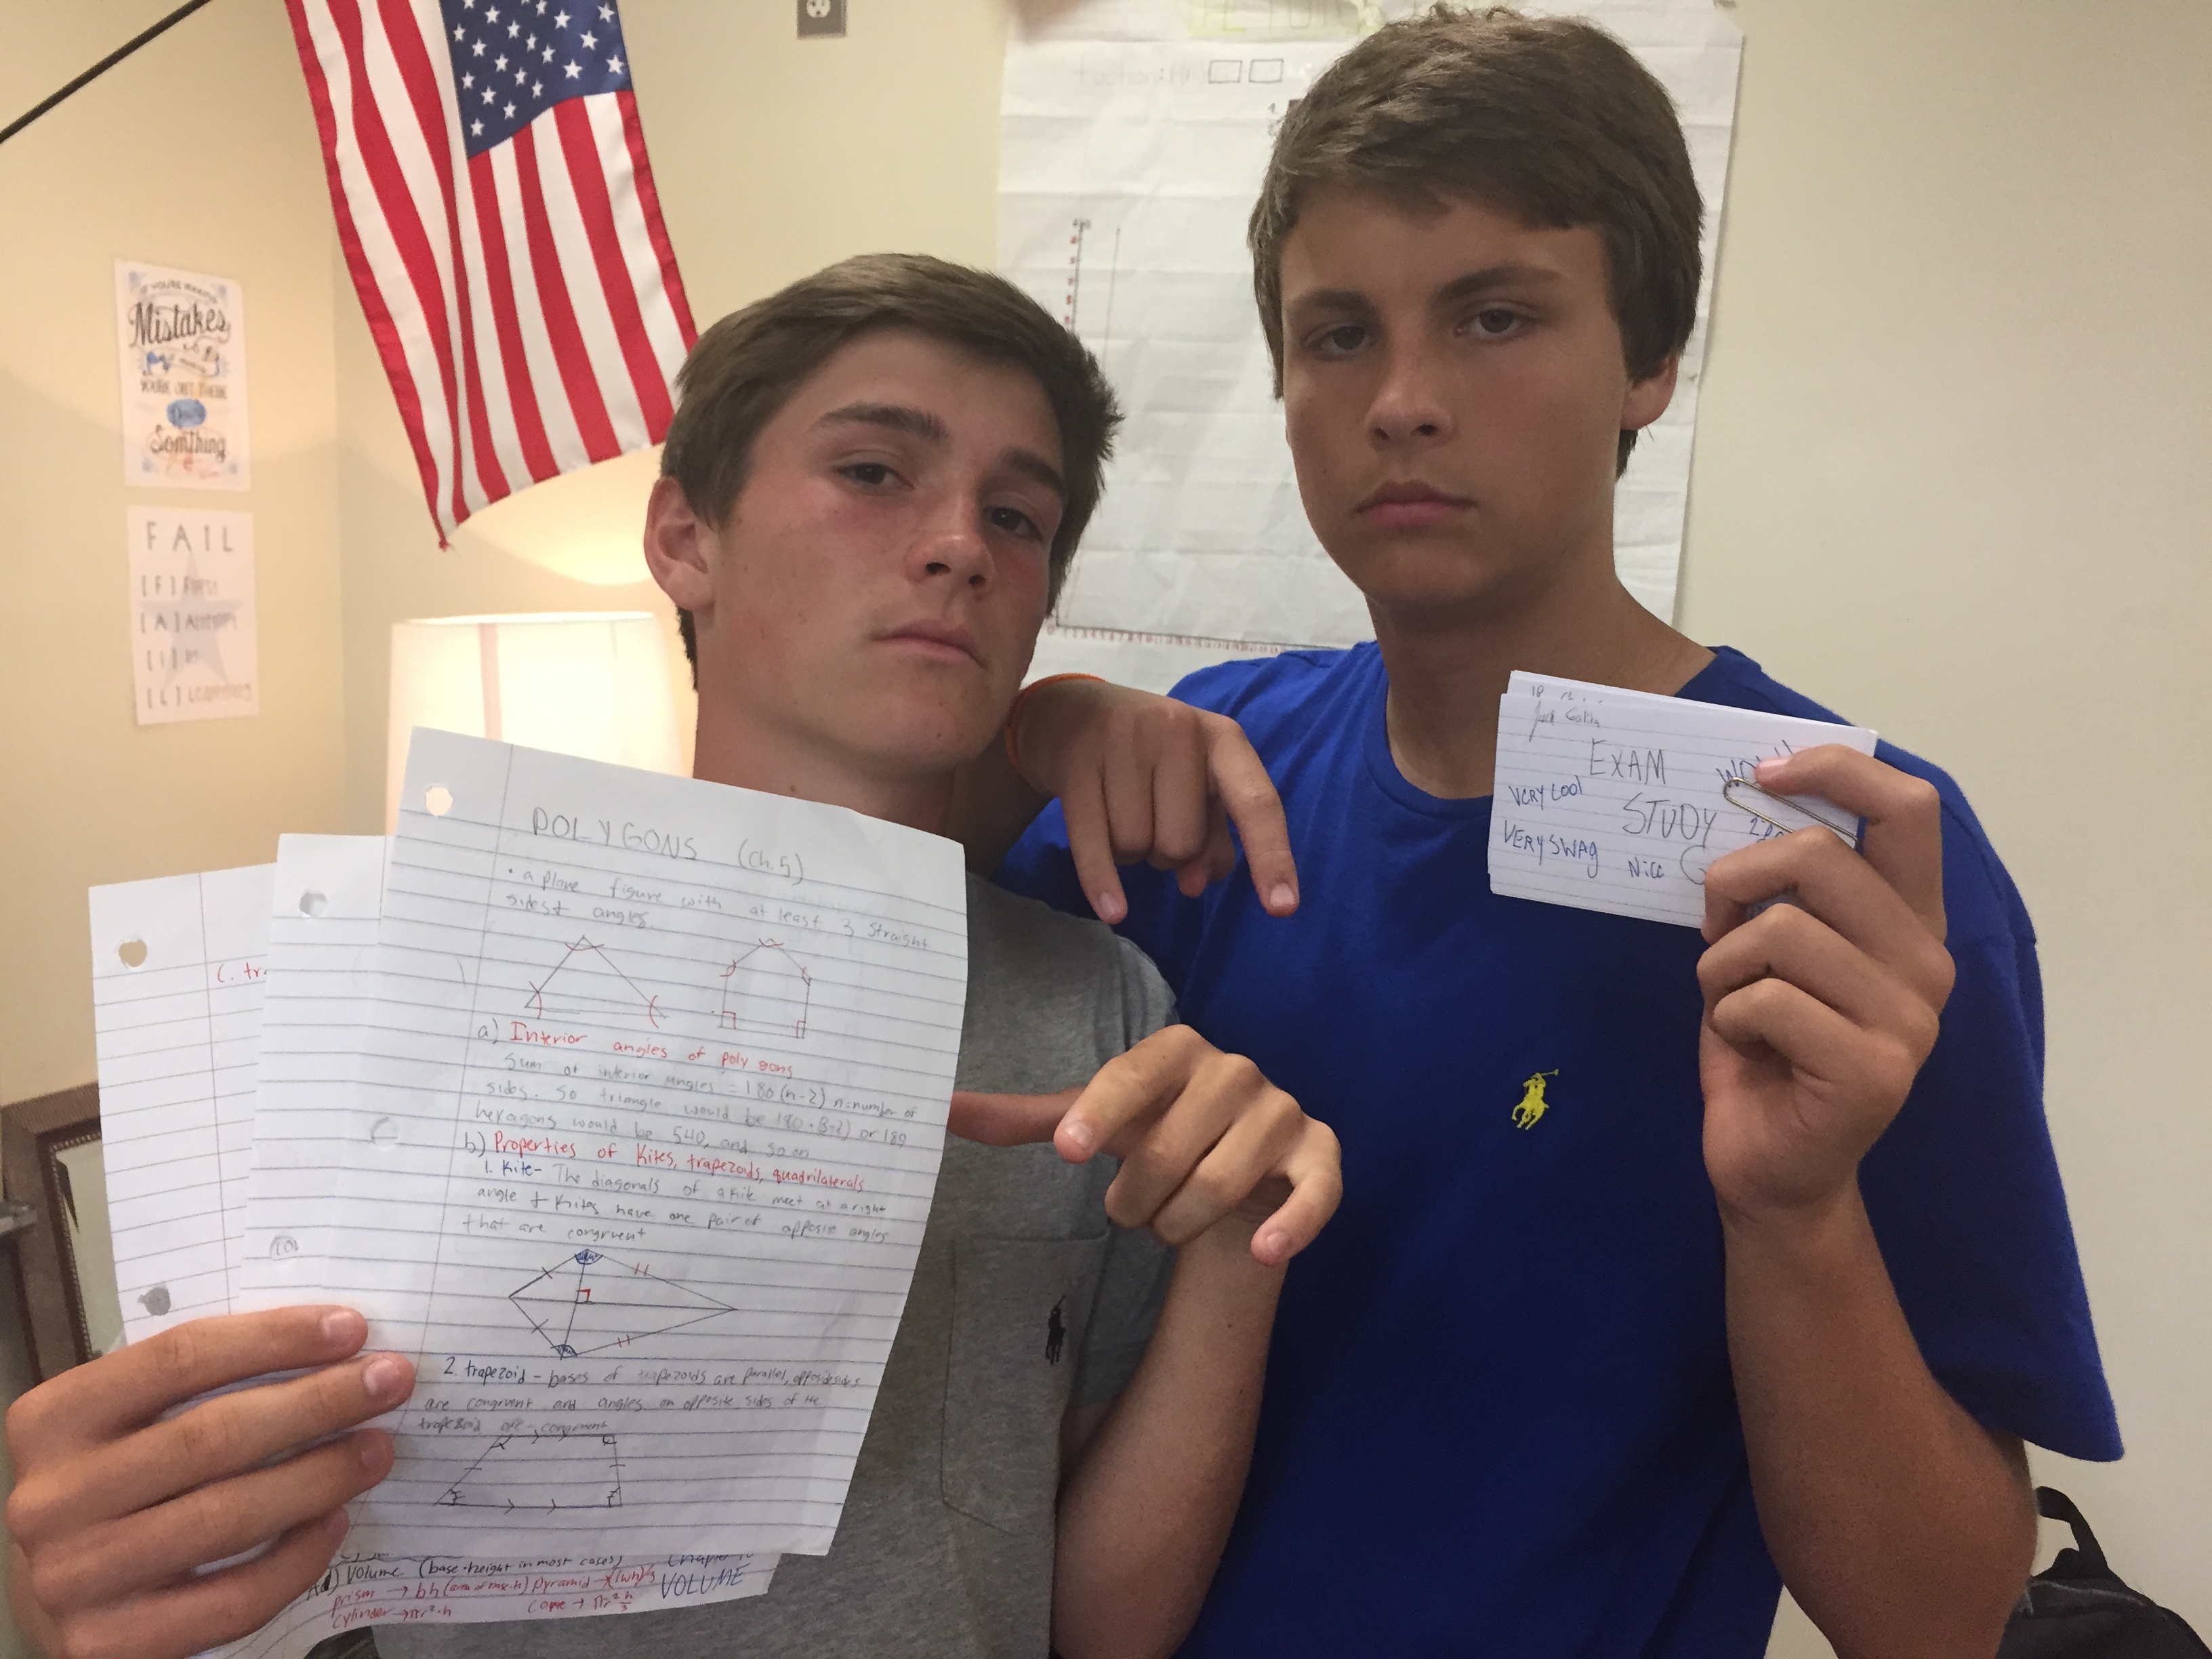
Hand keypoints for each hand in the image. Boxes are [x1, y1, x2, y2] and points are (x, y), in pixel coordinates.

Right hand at [6, 1307, 415, 1658]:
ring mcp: (75, 1577)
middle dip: (318, 1403)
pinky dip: (296, 1559)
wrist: (56, 1596)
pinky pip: (232, 1598)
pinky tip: (335, 1523)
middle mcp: (53, 1499)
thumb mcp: (129, 1427)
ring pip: (226, 1516)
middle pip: (211, 1436)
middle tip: (389, 1382)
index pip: (179, 1358)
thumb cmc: (114, 1492)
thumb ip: (200, 1388)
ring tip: (377, 1450)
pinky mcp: (110, 1644)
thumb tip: (332, 1352)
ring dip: (320, 1475)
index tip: (352, 1329)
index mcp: (54, 1421)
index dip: (275, 1339)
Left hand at [948, 1025, 1340, 1265]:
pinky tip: (1263, 1251)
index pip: (1133, 1075)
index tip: (1067, 1153)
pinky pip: (1315, 1191)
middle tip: (1131, 1211)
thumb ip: (1026, 1119)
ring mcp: (1282, 1112)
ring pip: (1223, 1183)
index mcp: (1177, 1049)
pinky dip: (1291, 1225)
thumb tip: (941, 1111)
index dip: (1099, 1113)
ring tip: (1170, 1224)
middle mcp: (1235, 1071)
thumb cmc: (1155, 1136)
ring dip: (1181, 1223)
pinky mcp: (1320, 1155)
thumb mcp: (1091, 1124)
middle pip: (1172, 1148)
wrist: (1236, 1167)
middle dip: (1137, 1200)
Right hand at [1011, 678, 1297, 924]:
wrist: (1069, 713)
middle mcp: (1177, 729)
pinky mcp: (1077, 760)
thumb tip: (1198, 883)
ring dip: (1129, 852)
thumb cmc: (1147, 756)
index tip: (1284, 909)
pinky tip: (1113, 910)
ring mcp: (1124, 741)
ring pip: (1136, 846)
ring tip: (1117, 815)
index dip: (1272, 857)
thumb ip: (1211, 835)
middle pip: (1183, 844)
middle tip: (1150, 822)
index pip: (1256, 803)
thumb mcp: (1192, 783)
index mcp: (1222, 738)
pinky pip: (1095, 844)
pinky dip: (1103, 882)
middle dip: (1167, 854)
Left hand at [1696, 746, 1955, 1225]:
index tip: (1764, 773)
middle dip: (1735, 880)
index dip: (1836, 771)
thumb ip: (1785, 886)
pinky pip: (1764, 1001)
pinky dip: (1728, 1019)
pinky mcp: (1875, 1070)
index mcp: (1910, 921)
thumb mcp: (1773, 950)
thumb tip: (1751, 796)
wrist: (1773, 1167)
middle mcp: (1927, 962)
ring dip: (1724, 966)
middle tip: (1715, 927)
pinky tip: (1750, 1051)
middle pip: (1818, 856)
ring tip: (1735, 1005)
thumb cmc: (1766, 1046)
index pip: (1909, 810)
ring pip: (1779, 931)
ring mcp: (1910, 1019)